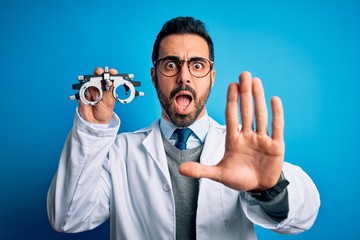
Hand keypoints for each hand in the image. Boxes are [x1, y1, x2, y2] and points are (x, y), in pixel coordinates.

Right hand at [78, 67, 117, 123]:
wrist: (95, 121)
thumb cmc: (104, 111)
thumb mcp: (109, 102)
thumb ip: (109, 91)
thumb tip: (111, 82)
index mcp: (108, 87)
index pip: (110, 77)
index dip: (111, 73)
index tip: (112, 72)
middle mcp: (99, 86)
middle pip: (98, 75)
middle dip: (99, 72)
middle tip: (100, 72)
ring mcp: (90, 88)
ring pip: (89, 80)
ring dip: (91, 81)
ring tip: (94, 86)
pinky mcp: (82, 92)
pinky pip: (81, 89)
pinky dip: (83, 90)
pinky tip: (87, 96)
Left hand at [179, 71, 284, 190]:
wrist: (258, 188)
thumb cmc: (238, 178)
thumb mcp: (219, 174)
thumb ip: (201, 170)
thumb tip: (180, 169)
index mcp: (233, 140)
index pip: (231, 116)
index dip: (231, 101)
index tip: (231, 84)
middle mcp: (248, 136)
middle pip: (245, 111)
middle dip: (245, 93)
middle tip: (244, 74)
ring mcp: (262, 140)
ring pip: (260, 115)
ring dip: (258, 98)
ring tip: (256, 81)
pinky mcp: (276, 146)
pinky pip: (276, 127)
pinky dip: (276, 114)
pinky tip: (274, 99)